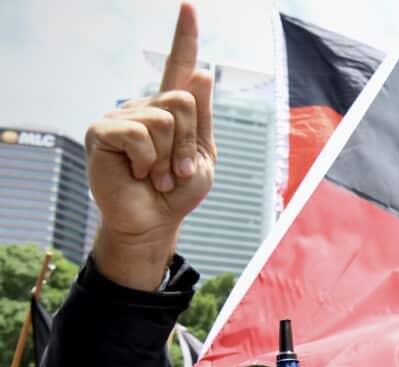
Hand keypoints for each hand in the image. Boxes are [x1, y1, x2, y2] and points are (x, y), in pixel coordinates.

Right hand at [85, 2, 214, 289]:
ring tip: (158, 176)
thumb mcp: (203, 156)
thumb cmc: (178, 191)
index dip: (185, 37)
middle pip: (184, 100)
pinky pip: (140, 133)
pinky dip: (149, 160)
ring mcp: (123, 116)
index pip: (179, 66)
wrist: (155, 221)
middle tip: (177, 171)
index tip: (189, 6)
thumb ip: (201, 119)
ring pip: (164, 118)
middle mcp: (146, 106)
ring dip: (170, 157)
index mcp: (172, 110)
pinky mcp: (103, 131)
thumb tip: (201, 73)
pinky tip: (140, 173)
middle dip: (188, 143)